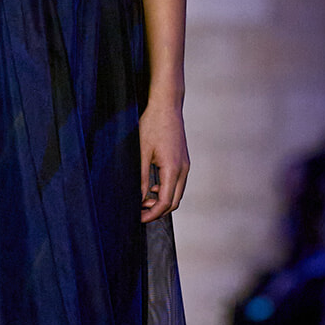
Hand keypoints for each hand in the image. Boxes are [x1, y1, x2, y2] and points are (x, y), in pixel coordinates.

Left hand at [139, 100, 188, 222]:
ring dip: (162, 201)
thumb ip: (141, 178)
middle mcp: (183, 169)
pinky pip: (177, 183)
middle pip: (174, 202)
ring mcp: (185, 165)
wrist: (166, 106)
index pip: (166, 202)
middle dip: (157, 211)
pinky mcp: (183, 161)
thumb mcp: (141, 153)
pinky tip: (152, 187)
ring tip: (144, 200)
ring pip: (177, 193)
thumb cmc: (152, 125)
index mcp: (173, 169)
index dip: (152, 214)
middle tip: (140, 213)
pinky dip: (166, 190)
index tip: (138, 218)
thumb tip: (139, 198)